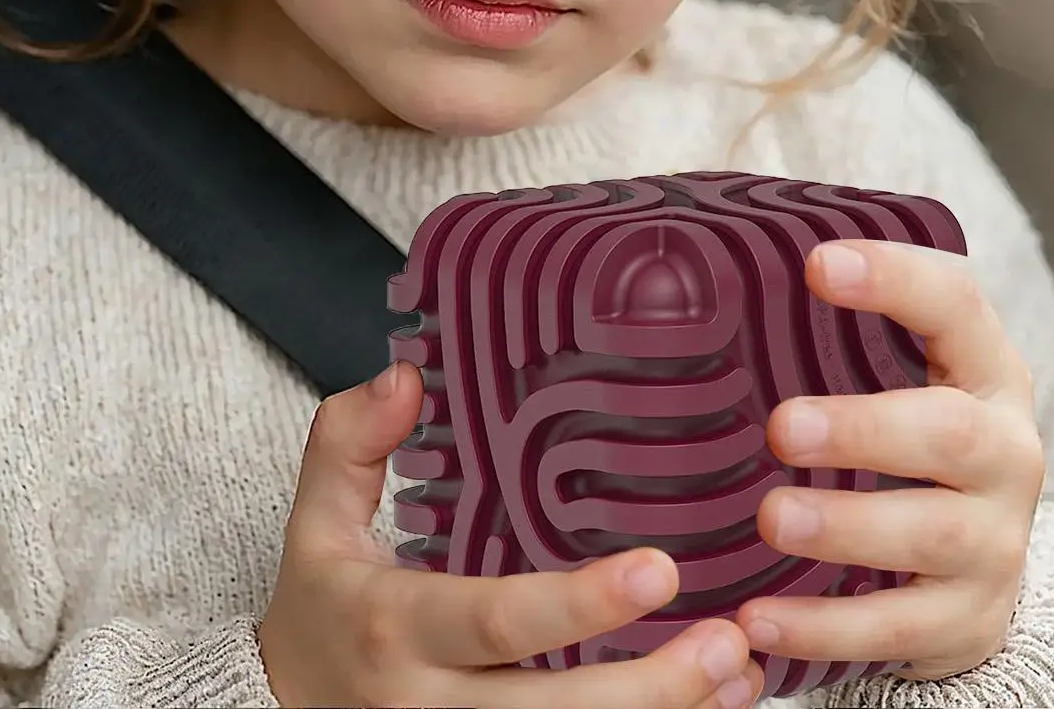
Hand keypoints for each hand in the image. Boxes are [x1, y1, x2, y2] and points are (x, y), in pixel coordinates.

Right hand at [259, 360, 764, 708]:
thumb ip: (351, 439)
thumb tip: (405, 377)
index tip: (657, 570)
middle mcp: (432, 708)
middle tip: (726, 642)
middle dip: (650, 689)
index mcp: (396, 628)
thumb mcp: (314, 519)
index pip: (496, 621)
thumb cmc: (320, 614)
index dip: (578, 604)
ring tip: (738, 674)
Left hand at [738, 238, 1043, 681]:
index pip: (957, 305)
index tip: (818, 264)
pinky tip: (757, 618)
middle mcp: (1007, 453)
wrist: (981, 559)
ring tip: (770, 519)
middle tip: (781, 428)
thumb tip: (704, 275)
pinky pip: (898, 629)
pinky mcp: (967, 619)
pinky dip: (826, 628)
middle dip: (865, 429)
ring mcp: (995, 542)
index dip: (895, 280)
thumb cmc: (912, 437)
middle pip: (954, 434)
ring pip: (930, 535)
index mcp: (985, 370)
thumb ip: (835, 333)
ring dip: (845, 528)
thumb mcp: (903, 375)